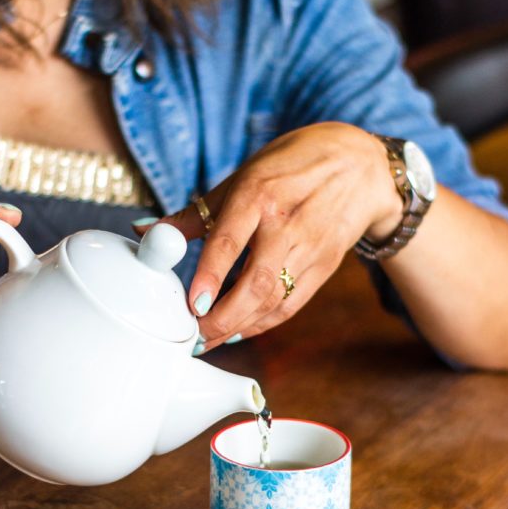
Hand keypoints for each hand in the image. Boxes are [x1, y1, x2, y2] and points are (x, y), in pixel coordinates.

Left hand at [135, 123, 401, 350]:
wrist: (362, 168)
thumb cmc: (291, 167)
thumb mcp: (240, 179)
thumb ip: (193, 214)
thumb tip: (145, 232)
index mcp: (260, 195)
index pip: (232, 240)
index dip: (211, 275)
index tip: (192, 305)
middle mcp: (287, 223)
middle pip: (257, 282)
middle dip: (223, 318)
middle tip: (194, 338)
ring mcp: (310, 248)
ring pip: (275, 300)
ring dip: (240, 327)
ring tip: (209, 341)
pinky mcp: (325, 267)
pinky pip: (292, 304)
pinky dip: (264, 323)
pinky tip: (239, 331)